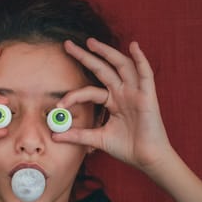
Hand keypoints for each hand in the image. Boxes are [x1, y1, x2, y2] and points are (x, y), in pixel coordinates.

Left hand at [53, 38, 172, 170]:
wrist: (146, 159)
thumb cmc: (126, 148)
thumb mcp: (97, 139)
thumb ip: (77, 135)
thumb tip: (54, 136)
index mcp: (112, 101)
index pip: (88, 91)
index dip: (73, 96)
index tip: (58, 104)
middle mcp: (122, 93)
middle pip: (102, 69)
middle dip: (85, 56)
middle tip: (68, 44)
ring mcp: (134, 93)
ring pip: (121, 66)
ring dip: (107, 52)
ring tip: (91, 42)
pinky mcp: (147, 97)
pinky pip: (145, 74)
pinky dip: (141, 59)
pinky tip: (134, 46)